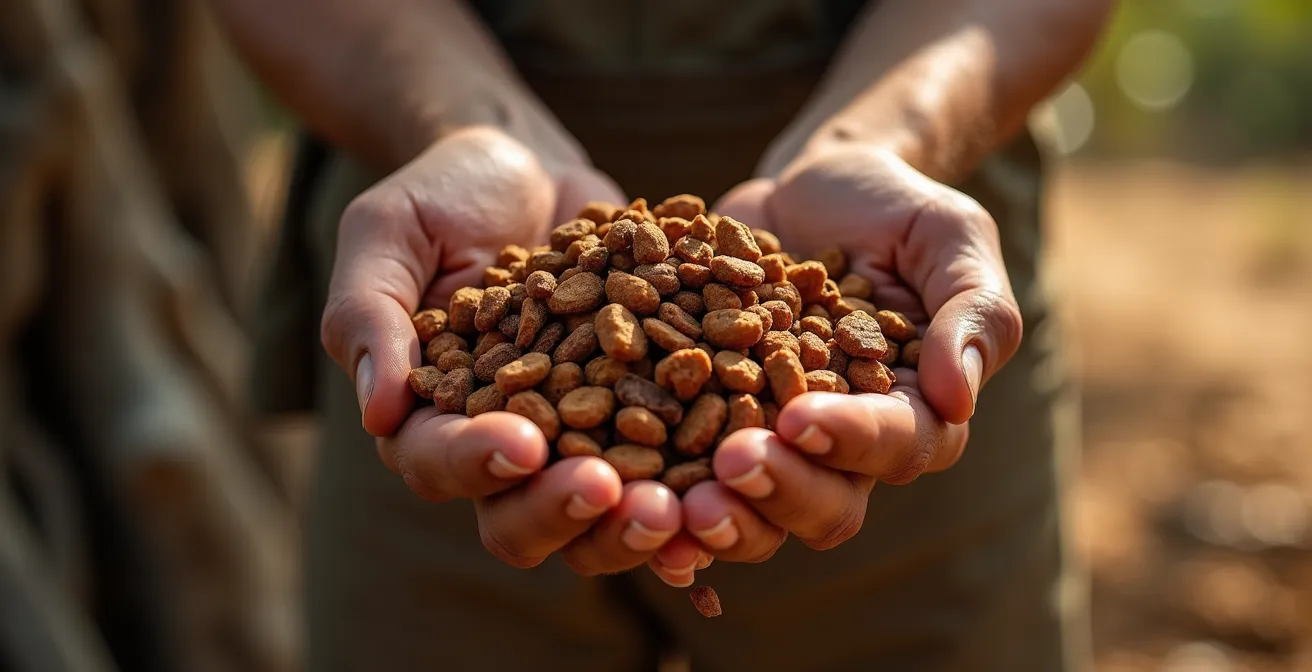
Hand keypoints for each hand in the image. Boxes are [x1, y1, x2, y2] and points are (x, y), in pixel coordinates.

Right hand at [319, 126, 695, 579]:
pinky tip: (739, 464)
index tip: (523, 444)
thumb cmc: (444, 192)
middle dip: (568, 511)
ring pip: (602, 510)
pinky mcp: (642, 412)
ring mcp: (579, 436)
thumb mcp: (389, 231)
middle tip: (619, 495)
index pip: (438, 462)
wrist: (530, 166)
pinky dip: (702, 473)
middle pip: (521, 517)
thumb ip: (370, 313)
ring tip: (683, 507)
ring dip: (640, 517)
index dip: (477, 463)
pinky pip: (673, 459)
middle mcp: (502, 446)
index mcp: (428, 418)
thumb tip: (379, 412)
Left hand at [681, 145, 1022, 560]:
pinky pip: (685, 480)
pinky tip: (620, 494)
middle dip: (778, 491)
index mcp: (914, 411)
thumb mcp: (950, 235)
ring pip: (754, 514)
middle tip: (731, 466)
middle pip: (824, 505)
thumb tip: (957, 396)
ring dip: (718, 517)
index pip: (897, 445)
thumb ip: (972, 309)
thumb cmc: (893, 209)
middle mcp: (843, 448)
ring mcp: (770, 444)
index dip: (851, 440)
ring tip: (675, 502)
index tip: (800, 418)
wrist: (806, 190)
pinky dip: (658, 498)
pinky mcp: (707, 426)